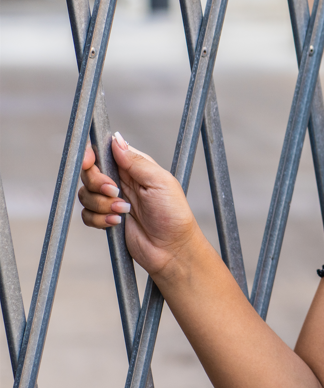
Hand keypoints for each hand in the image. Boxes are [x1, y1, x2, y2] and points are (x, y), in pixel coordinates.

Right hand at [79, 133, 200, 280]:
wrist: (171, 248)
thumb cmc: (173, 214)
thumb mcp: (160, 182)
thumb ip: (136, 161)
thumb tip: (117, 140)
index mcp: (134, 167)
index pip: (104, 152)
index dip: (91, 154)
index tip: (88, 161)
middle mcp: (121, 181)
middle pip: (89, 173)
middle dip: (98, 183)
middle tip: (116, 192)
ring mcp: (112, 200)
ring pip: (86, 194)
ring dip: (103, 204)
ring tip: (125, 211)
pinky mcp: (106, 218)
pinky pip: (87, 215)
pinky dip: (99, 219)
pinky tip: (117, 222)